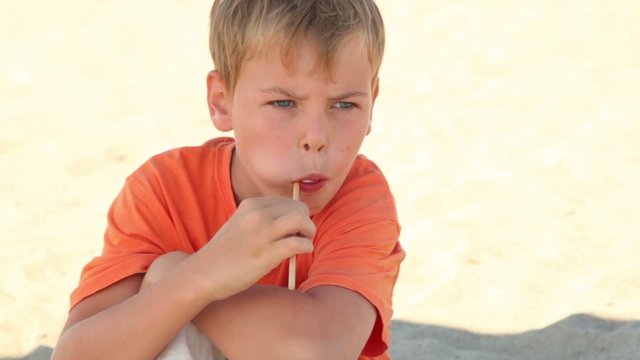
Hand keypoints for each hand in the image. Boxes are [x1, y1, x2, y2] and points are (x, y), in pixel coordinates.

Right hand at [187, 196, 314, 300]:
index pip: (287, 201)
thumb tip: (293, 221)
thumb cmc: (224, 254)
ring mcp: (262, 234)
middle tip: (302, 235)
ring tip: (305, 241)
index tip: (295, 227)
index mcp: (251, 205)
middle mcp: (257, 215)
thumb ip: (262, 218)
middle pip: (297, 208)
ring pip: (301, 220)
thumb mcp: (240, 224)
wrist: (203, 274)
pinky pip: (298, 243)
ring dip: (309, 231)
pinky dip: (306, 247)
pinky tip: (301, 253)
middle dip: (305, 221)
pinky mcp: (266, 254)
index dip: (297, 213)